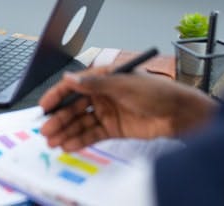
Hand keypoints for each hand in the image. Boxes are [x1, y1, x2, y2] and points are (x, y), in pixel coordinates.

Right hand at [39, 67, 216, 151]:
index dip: (57, 95)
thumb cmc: (156, 92)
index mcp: (103, 78)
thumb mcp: (123, 84)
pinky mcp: (113, 129)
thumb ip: (94, 83)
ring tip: (53, 141)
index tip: (44, 106)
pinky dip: (80, 140)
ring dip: (66, 131)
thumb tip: (70, 77)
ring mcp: (107, 112)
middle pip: (74, 107)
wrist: (179, 114)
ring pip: (81, 122)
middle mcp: (102, 94)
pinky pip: (92, 134)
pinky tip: (69, 145)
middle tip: (46, 129)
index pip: (74, 86)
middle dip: (59, 118)